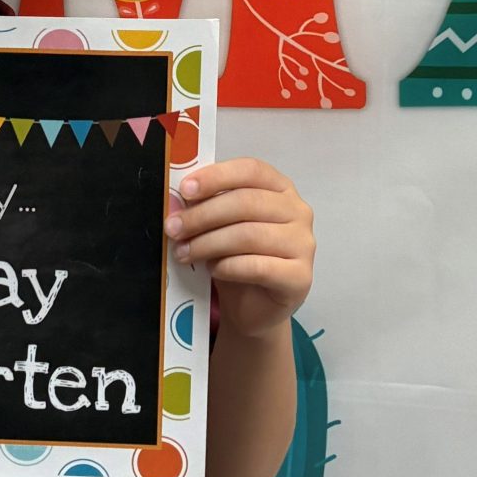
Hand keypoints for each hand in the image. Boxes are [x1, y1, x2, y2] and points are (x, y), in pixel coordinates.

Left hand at [166, 158, 313, 338]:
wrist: (254, 307)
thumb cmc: (237, 258)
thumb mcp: (218, 227)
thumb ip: (203, 208)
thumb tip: (174, 201)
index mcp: (280, 188)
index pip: (251, 170)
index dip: (217, 177)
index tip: (185, 190)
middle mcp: (298, 211)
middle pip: (247, 202)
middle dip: (203, 215)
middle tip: (173, 228)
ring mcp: (303, 244)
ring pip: (250, 235)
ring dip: (209, 243)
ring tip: (184, 252)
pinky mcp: (300, 277)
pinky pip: (259, 267)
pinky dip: (229, 267)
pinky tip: (213, 269)